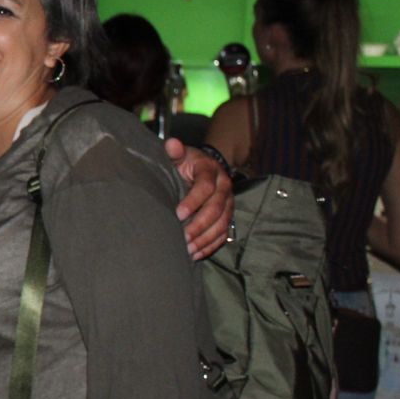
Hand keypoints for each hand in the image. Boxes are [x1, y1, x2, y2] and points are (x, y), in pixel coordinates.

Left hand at [166, 138, 233, 260]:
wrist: (201, 168)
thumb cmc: (185, 163)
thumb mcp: (180, 155)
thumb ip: (175, 152)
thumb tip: (171, 143)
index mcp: (211, 170)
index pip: (205, 187)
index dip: (193, 201)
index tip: (177, 214)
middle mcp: (224, 187)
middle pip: (216, 209)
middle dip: (199, 225)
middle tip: (183, 238)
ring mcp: (228, 203)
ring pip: (222, 224)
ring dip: (205, 239)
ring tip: (188, 250)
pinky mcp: (227, 216)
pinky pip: (223, 234)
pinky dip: (211, 246)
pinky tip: (196, 254)